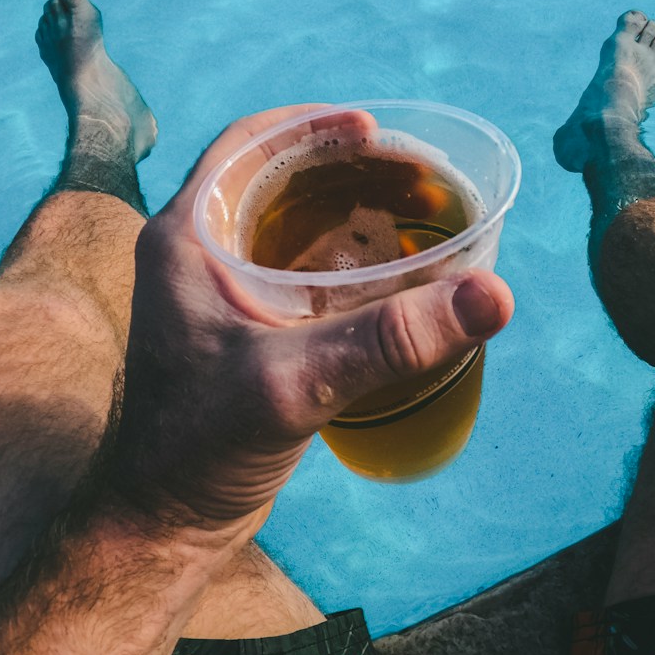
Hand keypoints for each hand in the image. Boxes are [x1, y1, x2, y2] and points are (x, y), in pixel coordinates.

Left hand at [103, 105, 514, 531]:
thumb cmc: (200, 449)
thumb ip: (391, 338)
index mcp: (187, 240)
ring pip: (292, 230)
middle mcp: (197, 259)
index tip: (376, 129)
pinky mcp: (244, 341)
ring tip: (419, 217)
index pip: (246, 146)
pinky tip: (396, 280)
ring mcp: (220, 301)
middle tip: (420, 177)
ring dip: (354, 216)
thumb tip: (493, 294)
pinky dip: (350, 265)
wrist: (161, 527)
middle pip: (279, 182)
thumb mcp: (297, 383)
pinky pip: (302, 278)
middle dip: (351, 171)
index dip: (312, 126)